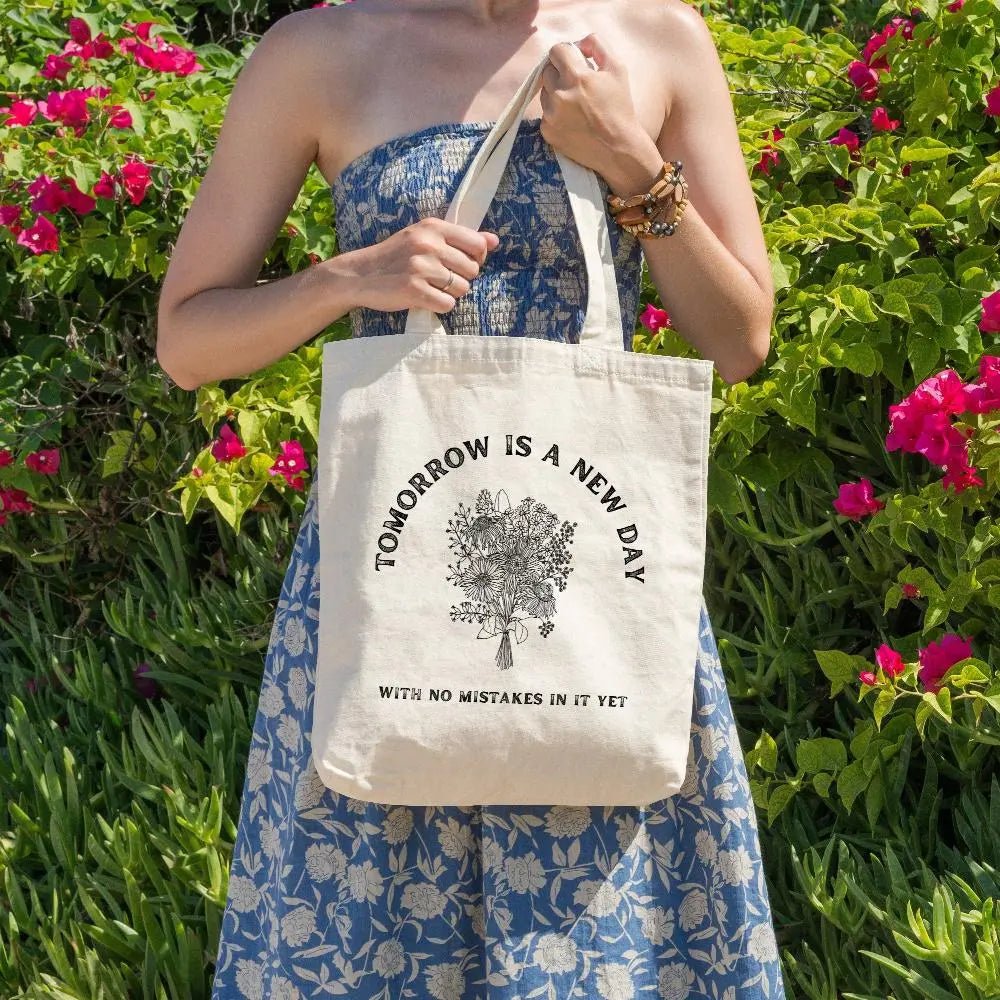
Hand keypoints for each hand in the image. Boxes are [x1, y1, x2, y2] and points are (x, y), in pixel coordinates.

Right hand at [346, 217, 499, 313]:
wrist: (360, 274)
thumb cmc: (396, 256)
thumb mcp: (424, 237)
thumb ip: (460, 238)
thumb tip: (494, 240)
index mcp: (433, 228)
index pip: (478, 244)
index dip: (476, 259)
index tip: (461, 263)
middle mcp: (428, 245)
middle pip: (472, 270)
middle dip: (461, 278)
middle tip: (439, 279)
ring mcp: (421, 268)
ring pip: (462, 289)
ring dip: (450, 293)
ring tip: (431, 288)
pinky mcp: (414, 291)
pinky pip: (447, 304)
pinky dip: (439, 306)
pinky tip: (425, 298)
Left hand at [538, 35, 645, 177]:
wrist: (618, 149)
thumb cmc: (620, 108)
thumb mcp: (617, 69)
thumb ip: (598, 45)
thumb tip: (580, 42)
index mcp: (576, 76)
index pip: (556, 51)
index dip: (565, 54)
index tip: (573, 61)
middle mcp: (559, 95)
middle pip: (547, 71)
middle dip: (560, 73)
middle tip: (576, 85)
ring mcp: (551, 115)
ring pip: (545, 93)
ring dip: (556, 93)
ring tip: (576, 105)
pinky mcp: (547, 132)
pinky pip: (545, 114)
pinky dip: (555, 114)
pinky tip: (572, 121)